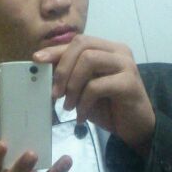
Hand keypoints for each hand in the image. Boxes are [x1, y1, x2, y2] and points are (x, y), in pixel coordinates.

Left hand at [33, 34, 155, 158]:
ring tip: (68, 106)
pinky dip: (83, 103)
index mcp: (107, 49)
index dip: (55, 50)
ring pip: (89, 60)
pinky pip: (96, 86)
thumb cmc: (109, 109)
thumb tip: (44, 69)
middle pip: (82, 44)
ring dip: (72, 86)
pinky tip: (81, 117)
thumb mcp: (84, 91)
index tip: (36, 60)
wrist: (135, 129)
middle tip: (55, 94)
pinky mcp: (129, 83)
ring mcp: (126, 65)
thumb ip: (70, 77)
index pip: (78, 41)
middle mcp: (118, 51)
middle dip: (62, 69)